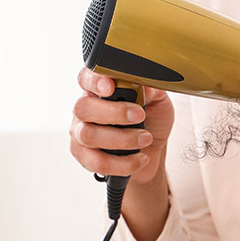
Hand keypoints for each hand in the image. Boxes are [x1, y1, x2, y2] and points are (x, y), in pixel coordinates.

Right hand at [70, 68, 175, 186]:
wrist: (152, 151)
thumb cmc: (151, 122)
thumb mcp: (158, 101)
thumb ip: (151, 89)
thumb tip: (144, 85)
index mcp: (99, 90)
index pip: (86, 78)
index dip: (94, 81)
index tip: (110, 87)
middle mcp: (85, 110)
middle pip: (83, 108)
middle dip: (114, 113)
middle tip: (139, 116)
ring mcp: (81, 134)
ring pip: (88, 135)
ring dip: (122, 139)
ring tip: (145, 138)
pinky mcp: (85, 157)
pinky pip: (97, 162)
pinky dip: (123, 162)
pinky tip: (139, 158)